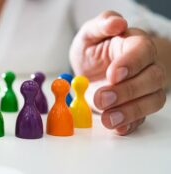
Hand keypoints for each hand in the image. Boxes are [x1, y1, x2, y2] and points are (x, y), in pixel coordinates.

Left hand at [70, 11, 166, 134]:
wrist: (92, 70)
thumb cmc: (93, 50)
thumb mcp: (89, 35)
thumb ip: (101, 25)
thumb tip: (117, 22)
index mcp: (135, 44)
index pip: (142, 51)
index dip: (131, 63)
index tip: (112, 74)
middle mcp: (146, 67)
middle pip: (151, 78)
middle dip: (127, 91)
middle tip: (101, 98)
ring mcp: (145, 89)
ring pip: (151, 101)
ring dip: (130, 112)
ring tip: (107, 119)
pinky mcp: (137, 106)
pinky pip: (142, 118)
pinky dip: (131, 124)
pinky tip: (118, 128)